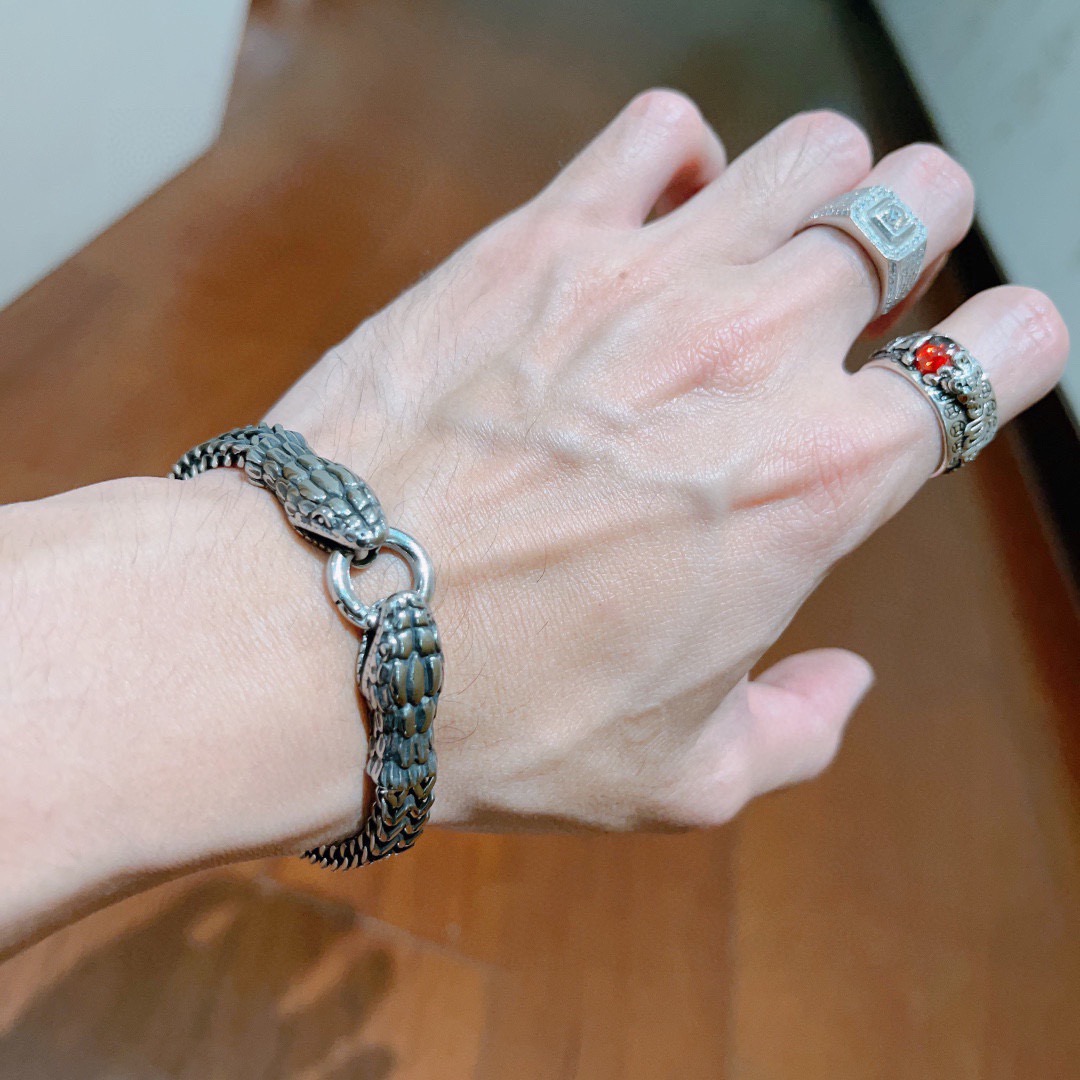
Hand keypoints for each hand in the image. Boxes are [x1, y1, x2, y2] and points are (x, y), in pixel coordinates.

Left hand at [257, 91, 1066, 831]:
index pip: (994, 355)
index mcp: (816, 482)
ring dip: (819, 186)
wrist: (320, 633)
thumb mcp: (679, 779)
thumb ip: (797, 730)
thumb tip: (842, 682)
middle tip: (873, 282)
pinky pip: (655, 133)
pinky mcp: (534, 243)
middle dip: (918, 235)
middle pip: (915, 205)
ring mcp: (642, 281)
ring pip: (808, 150)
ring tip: (772, 242)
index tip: (970, 363)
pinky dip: (680, 159)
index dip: (1002, 351)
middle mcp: (751, 355)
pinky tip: (656, 217)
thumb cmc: (497, 714)